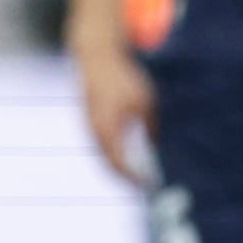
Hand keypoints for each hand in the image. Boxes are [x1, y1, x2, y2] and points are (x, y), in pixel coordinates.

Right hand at [70, 28, 156, 186]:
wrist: (96, 56)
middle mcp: (94, 131)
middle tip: (143, 186)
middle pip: (108, 165)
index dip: (133, 178)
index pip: (119, 165)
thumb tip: (154, 145)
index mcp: (108, 129)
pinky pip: (100, 144)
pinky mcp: (88, 120)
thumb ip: (149, 126)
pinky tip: (125, 155)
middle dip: (125, 178)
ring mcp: (88, 126)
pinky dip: (112, 154)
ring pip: (102, 156)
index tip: (149, 185)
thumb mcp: (145, 102)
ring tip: (136, 175)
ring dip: (117, 168)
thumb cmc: (123, 78)